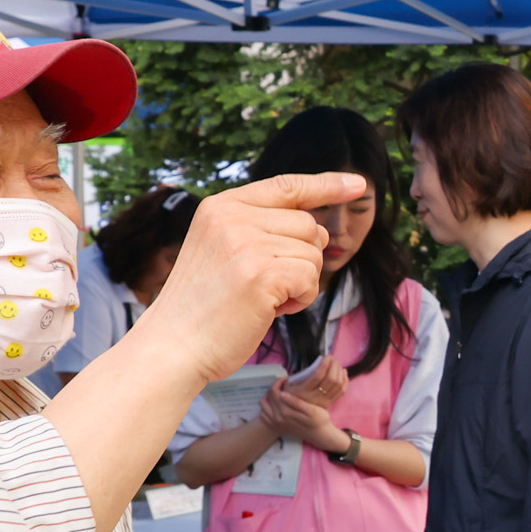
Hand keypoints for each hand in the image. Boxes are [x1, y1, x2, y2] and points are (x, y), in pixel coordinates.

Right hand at [139, 173, 364, 383]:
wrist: (172, 347)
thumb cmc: (203, 308)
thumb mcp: (222, 251)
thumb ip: (261, 232)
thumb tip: (320, 231)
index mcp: (221, 207)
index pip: (285, 186)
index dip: (326, 185)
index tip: (358, 184)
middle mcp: (232, 217)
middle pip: (308, 226)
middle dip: (301, 260)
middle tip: (266, 286)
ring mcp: (245, 243)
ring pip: (313, 254)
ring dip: (300, 283)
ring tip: (262, 300)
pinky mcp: (261, 274)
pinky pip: (310, 279)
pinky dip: (300, 300)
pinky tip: (270, 311)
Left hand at [257, 384, 340, 448]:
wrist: (320, 434)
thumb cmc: (319, 420)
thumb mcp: (312, 410)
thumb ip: (296, 402)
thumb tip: (282, 393)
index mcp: (286, 412)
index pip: (274, 392)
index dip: (279, 382)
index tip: (287, 378)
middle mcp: (278, 418)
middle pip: (268, 396)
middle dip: (275, 387)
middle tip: (284, 383)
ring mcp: (276, 423)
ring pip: (263, 405)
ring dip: (269, 396)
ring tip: (279, 392)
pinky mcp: (276, 426)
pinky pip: (263, 415)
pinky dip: (266, 407)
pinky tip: (275, 404)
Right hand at [290, 356, 348, 409]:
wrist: (294, 410)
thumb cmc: (291, 391)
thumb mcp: (292, 382)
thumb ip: (305, 372)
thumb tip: (321, 361)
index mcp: (302, 392)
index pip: (317, 376)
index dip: (324, 365)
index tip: (326, 357)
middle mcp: (314, 399)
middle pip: (331, 380)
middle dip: (334, 366)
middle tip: (332, 358)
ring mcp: (323, 402)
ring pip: (338, 385)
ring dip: (339, 371)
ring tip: (336, 363)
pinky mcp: (330, 404)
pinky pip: (342, 391)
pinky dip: (345, 379)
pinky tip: (342, 371)